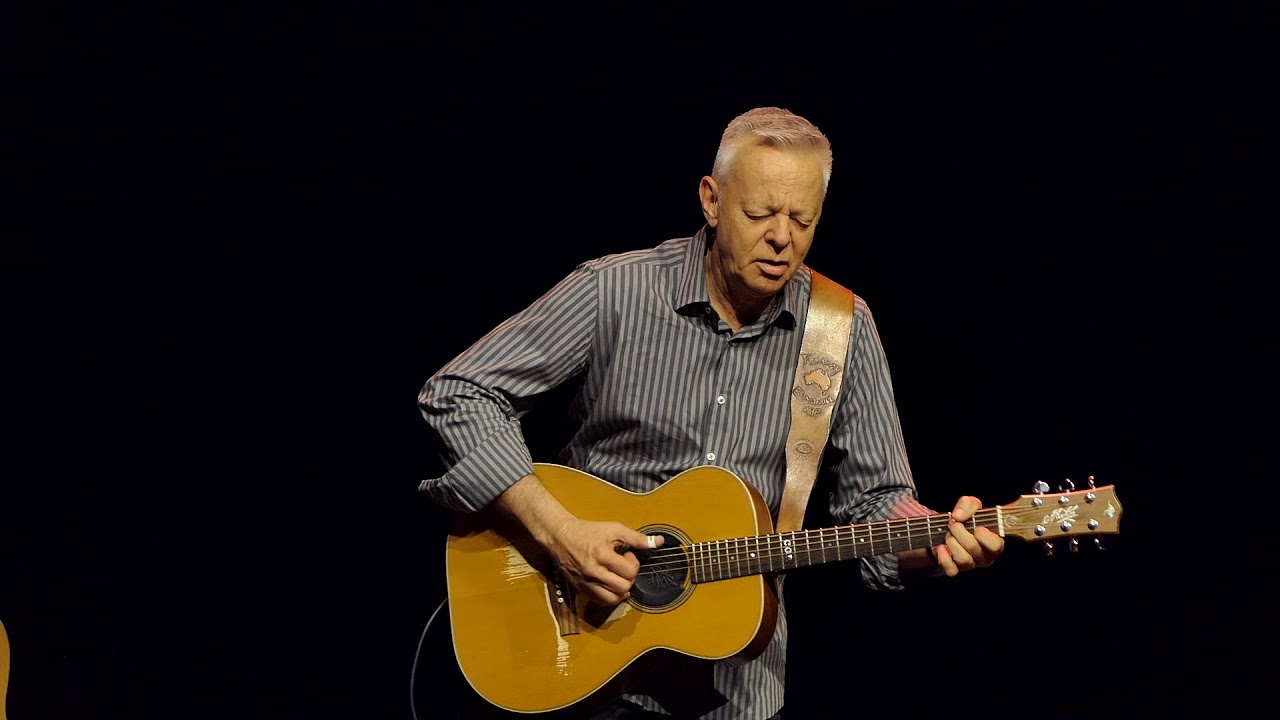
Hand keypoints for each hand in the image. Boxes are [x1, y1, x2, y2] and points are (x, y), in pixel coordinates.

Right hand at [542, 517, 663, 605]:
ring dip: (621, 591)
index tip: (628, 556)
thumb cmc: (587, 531)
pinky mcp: (581, 589)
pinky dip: (610, 598)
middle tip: (624, 567)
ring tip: (619, 578)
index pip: (630, 572)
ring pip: (612, 599)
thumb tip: (658, 542)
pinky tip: (611, 586)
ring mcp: (586, 583)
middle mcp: (594, 572)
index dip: (634, 564)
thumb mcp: (614, 529)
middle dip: (629, 578)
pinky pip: (600, 602)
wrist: (560, 536)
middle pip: (623, 587)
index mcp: (602, 556)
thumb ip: (637, 538)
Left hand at [931, 496, 1003, 576]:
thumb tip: (958, 516)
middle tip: (954, 525)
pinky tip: (941, 547)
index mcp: (994, 542)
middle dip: (958, 532)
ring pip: (963, 559)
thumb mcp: (970, 505)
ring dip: (951, 543)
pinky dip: (944, 558)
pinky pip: (952, 570)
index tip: (976, 526)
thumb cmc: (966, 518)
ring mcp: (971, 564)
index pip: (996, 545)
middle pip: (973, 547)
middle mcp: (985, 556)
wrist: (950, 529)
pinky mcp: (957, 570)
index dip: (984, 536)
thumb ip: (969, 505)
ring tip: (949, 535)